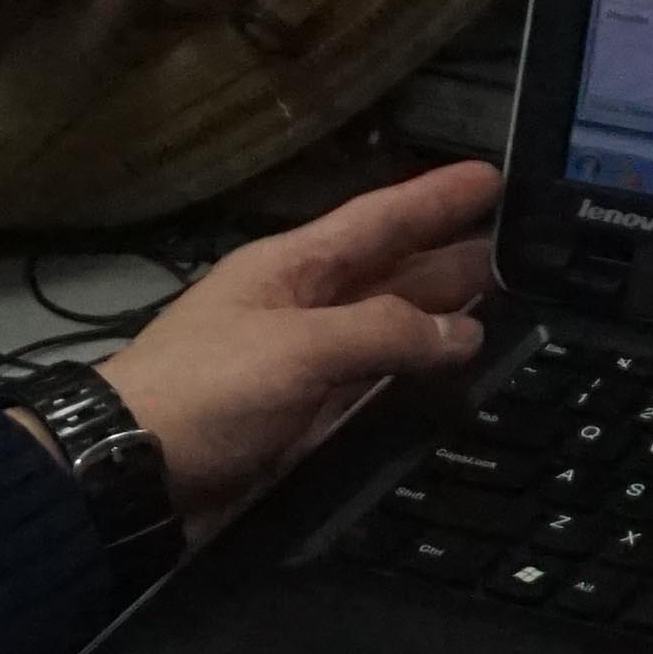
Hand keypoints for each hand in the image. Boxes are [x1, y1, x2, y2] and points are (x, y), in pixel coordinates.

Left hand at [80, 163, 501, 532]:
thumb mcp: (298, 347)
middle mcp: (302, 308)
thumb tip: (462, 332)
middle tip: (520, 250)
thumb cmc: (202, 393)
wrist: (132, 475)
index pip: (378, 220)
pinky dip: (415, 382)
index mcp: (291, 268)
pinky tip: (449, 381)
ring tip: (504, 309)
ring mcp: (304, 367)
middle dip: (453, 259)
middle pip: (391, 274)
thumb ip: (384, 333)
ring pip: (389, 333)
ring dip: (442, 322)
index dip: (435, 199)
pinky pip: (375, 390)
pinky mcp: (305, 422)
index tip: (492, 178)